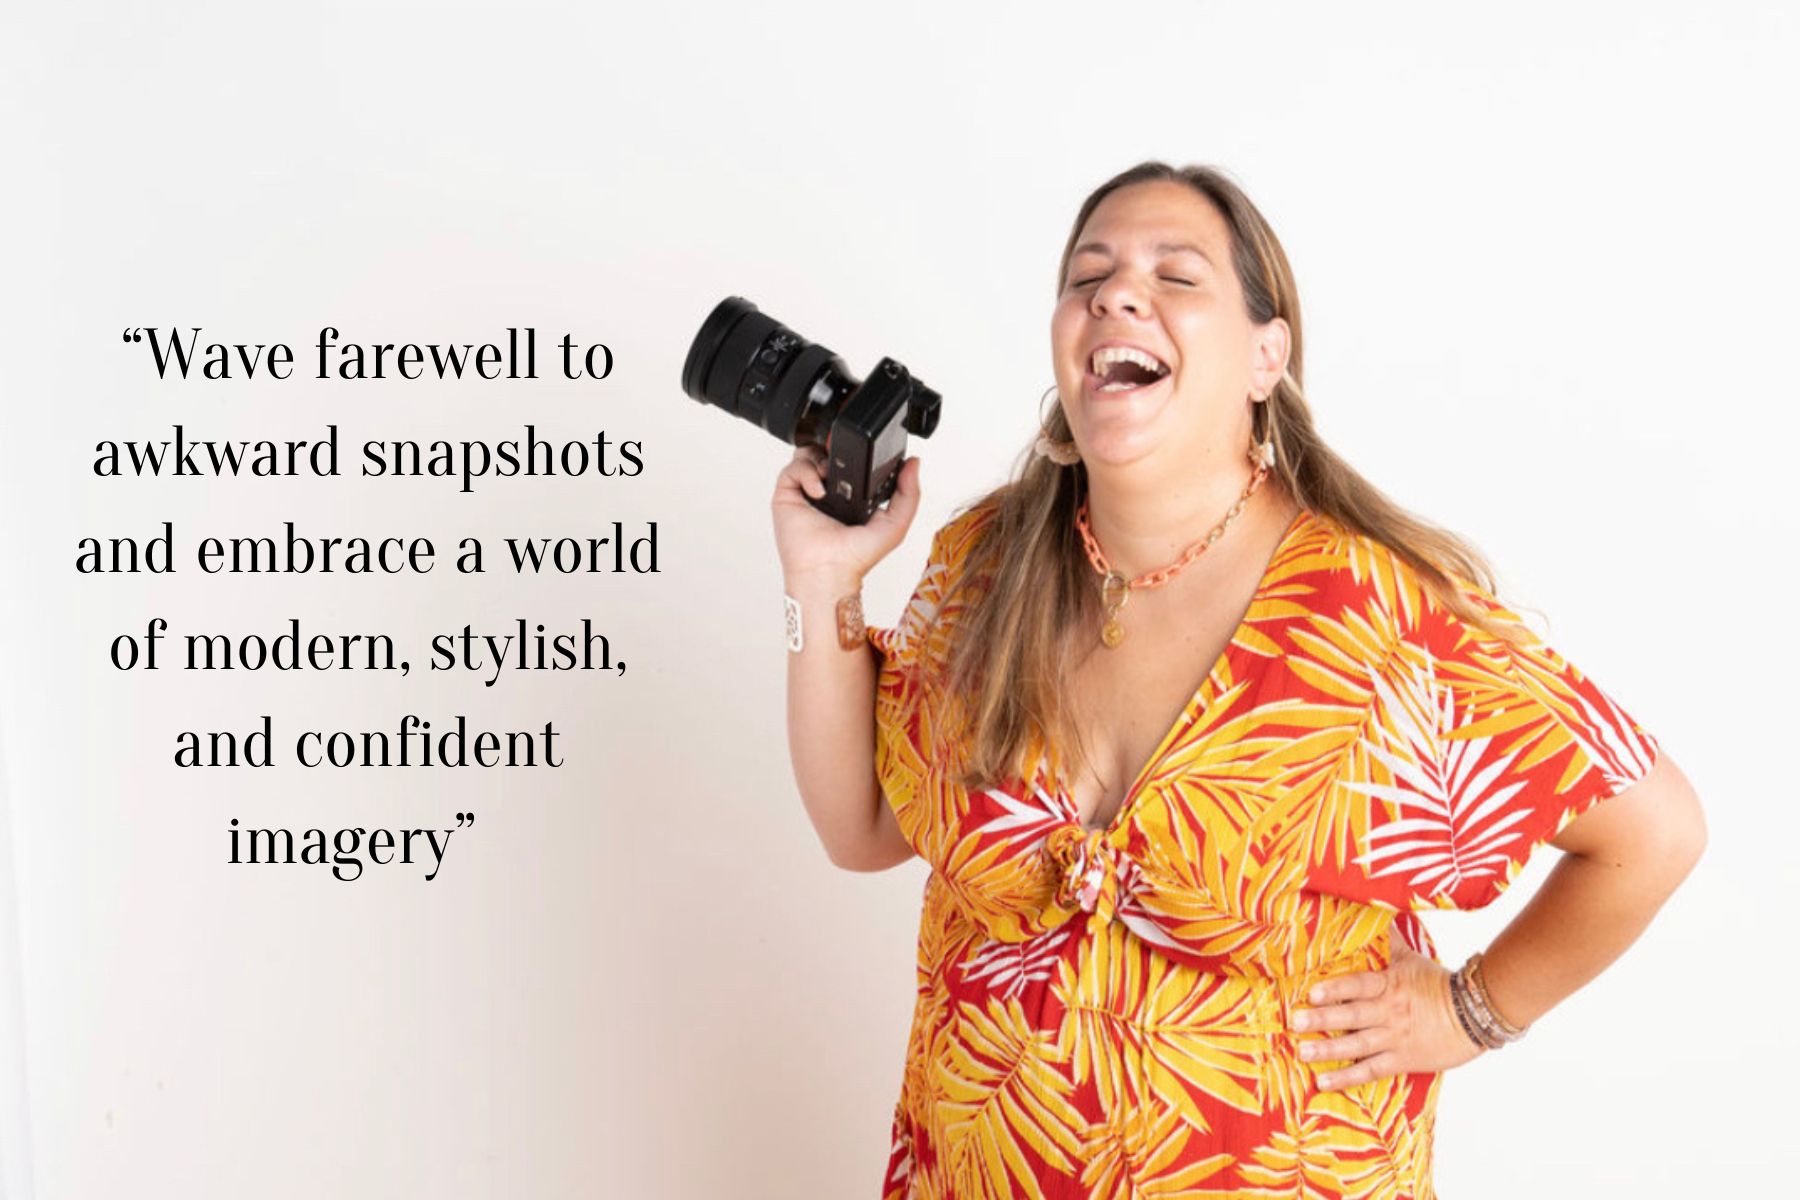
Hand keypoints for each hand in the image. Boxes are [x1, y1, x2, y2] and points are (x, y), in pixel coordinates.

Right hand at [772, 447, 921, 584]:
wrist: (829, 570)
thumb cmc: (856, 557)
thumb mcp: (895, 523)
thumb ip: (909, 493)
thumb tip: (914, 464)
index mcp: (850, 495)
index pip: (850, 461)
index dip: (855, 451)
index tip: (862, 447)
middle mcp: (827, 491)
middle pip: (825, 451)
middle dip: (832, 447)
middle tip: (841, 455)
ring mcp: (806, 492)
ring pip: (806, 454)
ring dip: (818, 457)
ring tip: (828, 474)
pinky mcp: (787, 495)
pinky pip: (792, 468)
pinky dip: (806, 472)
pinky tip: (819, 491)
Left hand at [1290, 939, 1486, 1091]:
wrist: (1475, 1015)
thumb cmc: (1437, 984)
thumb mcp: (1410, 957)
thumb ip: (1386, 940)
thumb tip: (1372, 908)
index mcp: (1390, 985)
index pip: (1359, 986)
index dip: (1336, 990)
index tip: (1312, 993)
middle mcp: (1389, 1012)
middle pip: (1353, 1016)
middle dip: (1323, 1020)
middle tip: (1295, 1022)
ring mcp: (1395, 1038)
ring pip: (1358, 1046)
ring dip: (1329, 1051)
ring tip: (1302, 1052)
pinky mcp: (1402, 1061)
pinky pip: (1371, 1070)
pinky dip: (1347, 1078)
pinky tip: (1324, 1081)